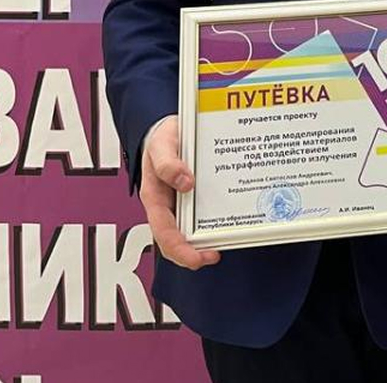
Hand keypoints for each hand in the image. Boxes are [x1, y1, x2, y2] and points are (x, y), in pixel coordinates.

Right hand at [140, 116, 220, 269]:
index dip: (179, 249)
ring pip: (193, 231)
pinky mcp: (197, 198)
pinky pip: (205, 215)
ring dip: (207, 240)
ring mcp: (183, 203)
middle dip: (194, 253)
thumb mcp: (160, 145)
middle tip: (214, 254)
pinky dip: (216, 223)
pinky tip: (231, 221)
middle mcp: (169, 205)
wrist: (171, 129)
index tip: (197, 257)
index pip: (163, 233)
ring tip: (226, 241)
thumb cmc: (161, 139)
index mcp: (155, 197)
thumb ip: (167, 163)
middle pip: (177, 240)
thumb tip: (184, 183)